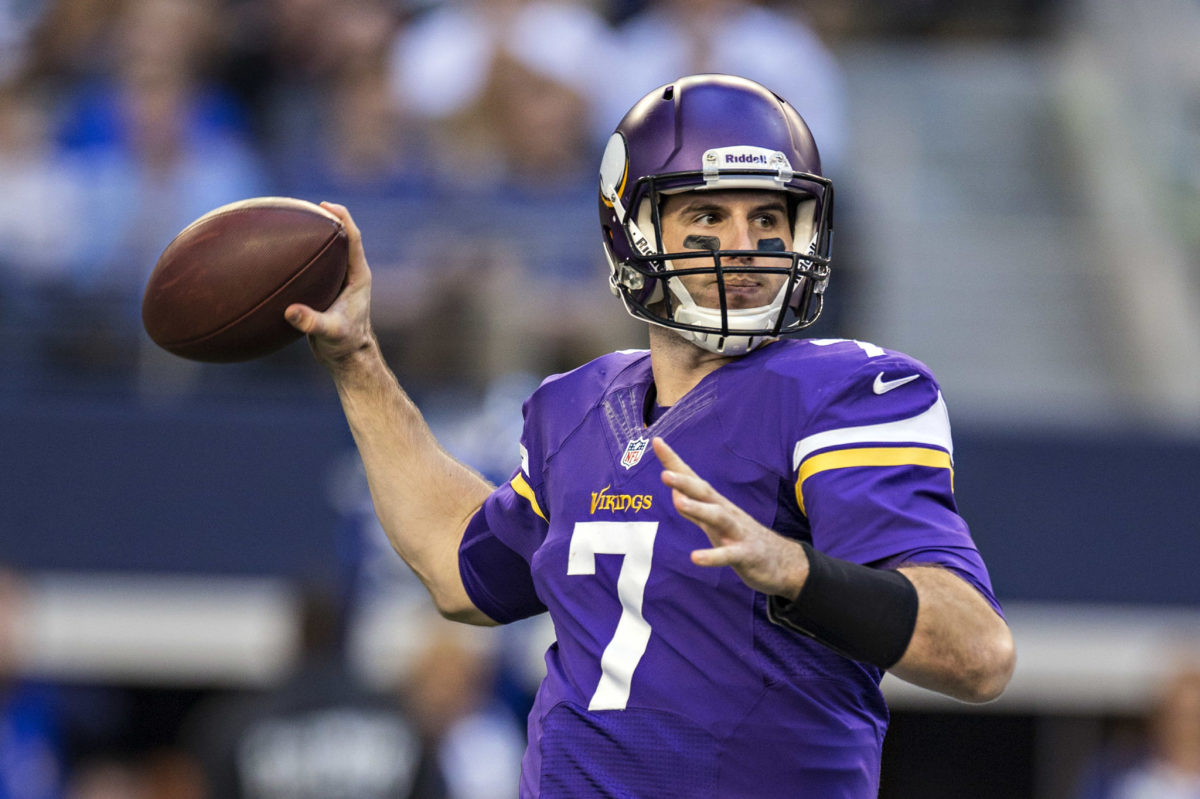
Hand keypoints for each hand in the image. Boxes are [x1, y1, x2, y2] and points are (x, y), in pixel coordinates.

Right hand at [285, 202, 374, 368]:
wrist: (346, 358)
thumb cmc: (344, 346)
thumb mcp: (329, 334)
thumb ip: (312, 323)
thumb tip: (290, 311)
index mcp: (358, 276)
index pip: (354, 238)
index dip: (342, 218)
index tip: (325, 205)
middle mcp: (350, 274)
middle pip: (340, 237)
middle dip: (324, 219)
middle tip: (302, 206)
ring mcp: (338, 280)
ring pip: (327, 250)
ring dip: (311, 235)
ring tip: (287, 221)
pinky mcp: (325, 289)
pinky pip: (313, 264)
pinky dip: (298, 255)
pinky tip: (275, 253)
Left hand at [653, 437, 807, 598]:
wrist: (783, 563)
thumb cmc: (742, 539)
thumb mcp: (715, 524)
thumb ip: (694, 510)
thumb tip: (674, 493)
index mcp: (716, 504)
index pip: (692, 479)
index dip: (674, 462)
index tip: (656, 441)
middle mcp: (726, 513)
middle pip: (704, 492)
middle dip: (685, 482)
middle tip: (664, 474)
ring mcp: (737, 532)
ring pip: (718, 517)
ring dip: (698, 509)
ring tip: (678, 503)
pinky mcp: (746, 554)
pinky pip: (728, 555)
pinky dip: (712, 556)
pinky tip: (695, 558)